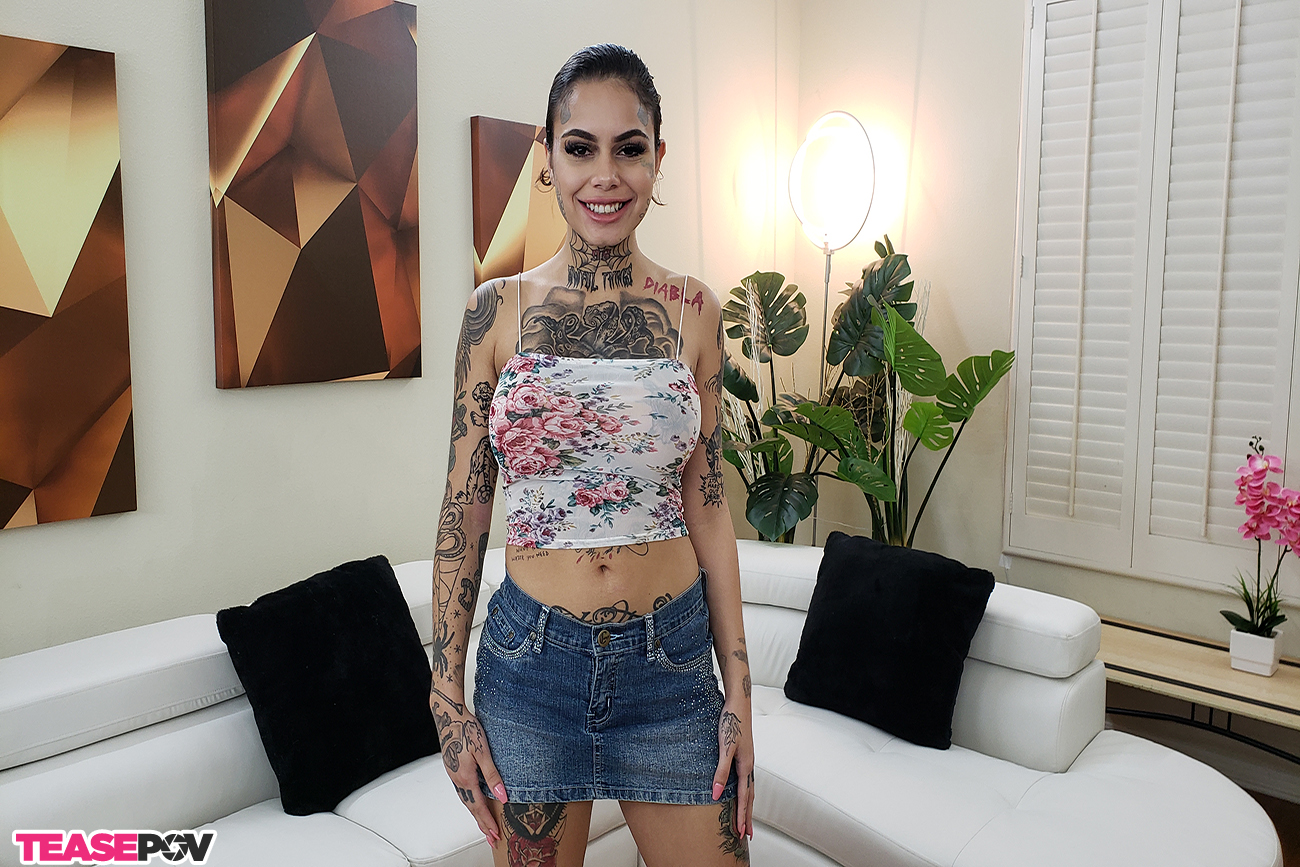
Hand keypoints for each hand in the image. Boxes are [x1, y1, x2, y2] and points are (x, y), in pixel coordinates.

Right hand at [430, 686, 506, 846]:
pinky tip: (474, 802)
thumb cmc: (466, 729)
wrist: (447, 715)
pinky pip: (462, 791)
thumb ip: (493, 776)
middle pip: (471, 808)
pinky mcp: (453, 768)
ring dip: (476, 815)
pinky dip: (470, 802)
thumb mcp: (484, 752)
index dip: (488, 822)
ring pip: (466, 800)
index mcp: (465, 778)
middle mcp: (457, 780)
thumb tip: (503, 797)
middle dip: (482, 824)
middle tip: (492, 839)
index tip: (496, 835)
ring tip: (484, 825)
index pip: (479, 807)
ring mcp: (453, 774)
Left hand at [712, 699, 754, 838]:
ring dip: (747, 805)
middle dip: (747, 816)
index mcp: (745, 766)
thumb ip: (720, 772)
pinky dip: (745, 792)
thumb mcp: (724, 748)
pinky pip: (746, 779)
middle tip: (746, 834)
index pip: (743, 798)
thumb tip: (715, 794)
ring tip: (746, 819)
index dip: (741, 816)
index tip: (740, 832)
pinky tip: (742, 792)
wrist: (739, 701)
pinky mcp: (744, 753)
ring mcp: (748, 759)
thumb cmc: (731, 722)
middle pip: (749, 797)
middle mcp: (749, 765)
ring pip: (749, 789)